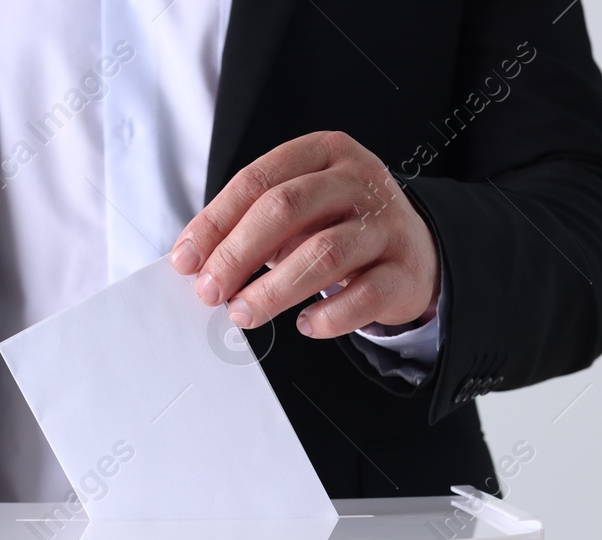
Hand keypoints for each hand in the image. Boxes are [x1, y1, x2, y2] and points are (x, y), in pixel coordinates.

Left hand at [169, 131, 439, 338]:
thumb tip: (194, 262)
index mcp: (323, 153)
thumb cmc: (339, 226)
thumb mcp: (297, 211)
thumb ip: (249, 226)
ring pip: (324, 253)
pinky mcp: (404, 270)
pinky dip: (329, 315)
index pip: (257, 180)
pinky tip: (306, 324)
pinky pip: (364, 295)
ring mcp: (386, 224)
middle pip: (285, 209)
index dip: (215, 222)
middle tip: (209, 291)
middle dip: (237, 254)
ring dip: (274, 289)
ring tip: (244, 312)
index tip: (187, 259)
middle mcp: (358, 181)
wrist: (414, 250)